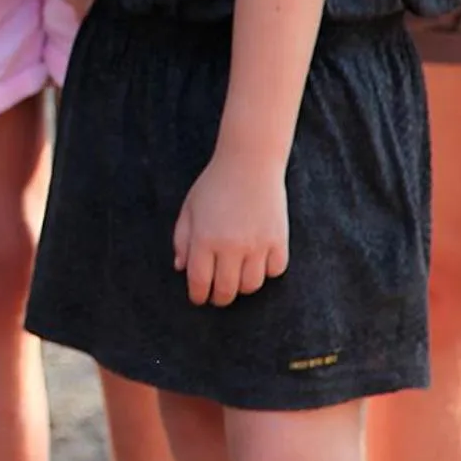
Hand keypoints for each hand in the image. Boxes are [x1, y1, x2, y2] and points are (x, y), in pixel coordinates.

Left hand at [173, 151, 289, 306]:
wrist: (249, 163)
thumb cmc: (214, 185)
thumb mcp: (189, 209)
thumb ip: (182, 240)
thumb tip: (181, 269)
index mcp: (204, 239)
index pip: (200, 282)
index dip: (198, 295)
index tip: (198, 297)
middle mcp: (231, 246)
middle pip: (226, 290)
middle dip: (219, 297)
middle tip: (217, 295)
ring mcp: (257, 245)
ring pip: (251, 286)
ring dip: (242, 286)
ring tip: (236, 277)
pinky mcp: (279, 241)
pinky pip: (274, 271)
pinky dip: (266, 272)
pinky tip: (257, 262)